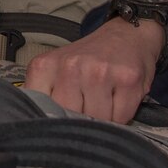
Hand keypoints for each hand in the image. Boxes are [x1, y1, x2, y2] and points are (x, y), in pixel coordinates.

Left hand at [24, 18, 162, 123]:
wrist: (127, 35)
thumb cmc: (89, 59)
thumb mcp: (56, 70)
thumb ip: (46, 96)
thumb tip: (45, 131)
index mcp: (45, 66)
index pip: (40, 110)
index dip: (52, 123)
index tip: (60, 123)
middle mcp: (71, 67)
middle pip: (70, 120)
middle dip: (80, 122)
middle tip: (87, 109)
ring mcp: (99, 72)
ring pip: (97, 121)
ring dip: (103, 121)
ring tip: (104, 102)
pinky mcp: (127, 79)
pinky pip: (121, 118)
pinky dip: (122, 116)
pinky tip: (119, 99)